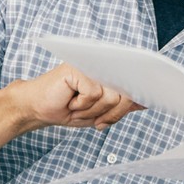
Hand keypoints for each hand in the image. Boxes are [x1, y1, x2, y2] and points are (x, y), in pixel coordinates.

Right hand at [17, 64, 142, 129]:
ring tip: (77, 107)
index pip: (131, 82)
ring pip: (110, 96)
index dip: (138, 96)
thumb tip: (145, 102)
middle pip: (125, 93)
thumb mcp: (99, 111)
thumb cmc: (66, 108)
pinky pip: (93, 94)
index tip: (147, 102)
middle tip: (95, 119)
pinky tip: (70, 101)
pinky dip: (82, 105)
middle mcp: (101, 64)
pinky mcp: (77, 69)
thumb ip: (120, 105)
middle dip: (111, 113)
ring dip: (93, 111)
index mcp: (107, 71)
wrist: (37, 108)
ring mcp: (89, 64)